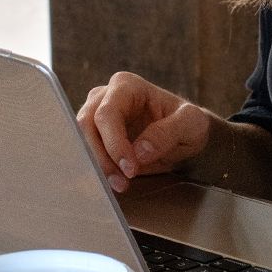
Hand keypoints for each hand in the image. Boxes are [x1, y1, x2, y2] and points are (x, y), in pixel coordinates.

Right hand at [76, 72, 210, 192]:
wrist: (185, 135)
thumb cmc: (188, 123)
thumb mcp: (191, 124)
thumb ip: (167, 133)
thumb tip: (139, 152)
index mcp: (127, 86)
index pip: (108, 113)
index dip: (114, 143)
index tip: (130, 168)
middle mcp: (105, 96)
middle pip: (87, 126)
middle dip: (102, 158)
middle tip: (122, 183)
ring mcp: (96, 115)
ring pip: (81, 141)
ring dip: (97, 166)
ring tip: (120, 185)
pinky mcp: (95, 136)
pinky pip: (86, 153)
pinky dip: (95, 170)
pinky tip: (110, 184)